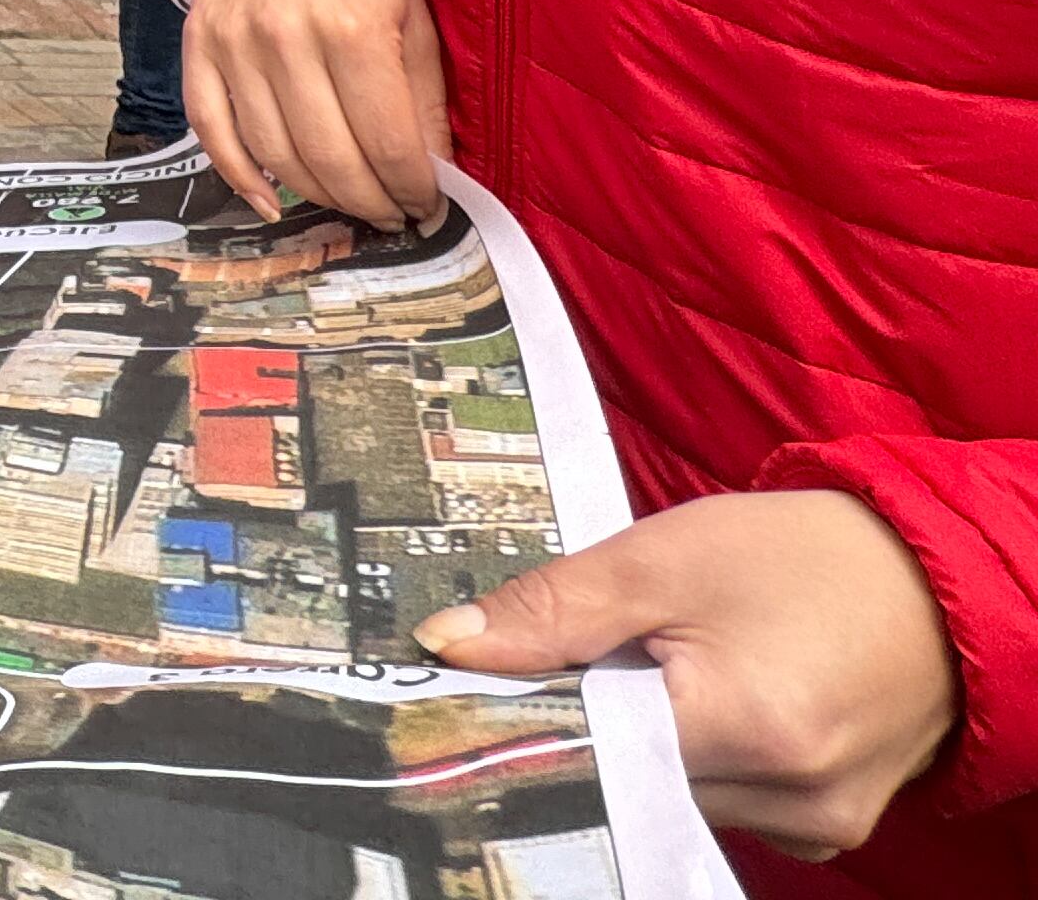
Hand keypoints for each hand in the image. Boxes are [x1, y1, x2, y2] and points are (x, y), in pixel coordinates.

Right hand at [183, 0, 447, 228]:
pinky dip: (238, 175)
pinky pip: (210, 127)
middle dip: (371, 202)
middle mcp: (288, 38)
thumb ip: (424, 95)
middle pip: (331, 159)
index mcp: (353, 27)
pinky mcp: (200, 44)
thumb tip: (436, 172)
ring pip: (275, 154)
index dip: (413, 190)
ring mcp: (236, 43)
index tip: (428, 207)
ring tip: (349, 203)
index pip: (388, 143)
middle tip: (393, 214)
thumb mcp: (412, 9)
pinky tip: (271, 200)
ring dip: (318, 196)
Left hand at [416, 490, 956, 859]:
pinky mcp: (823, 826)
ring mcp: (812, 823)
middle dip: (589, 716)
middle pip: (628, 776)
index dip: (525, 708)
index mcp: (746, 728)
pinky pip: (724, 803)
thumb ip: (554, 608)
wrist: (935, 581)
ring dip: (644, 735)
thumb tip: (450, 645)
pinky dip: (697, 754)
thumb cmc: (808, 558)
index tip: (478, 677)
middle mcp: (787, 799)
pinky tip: (711, 696)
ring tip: (666, 664)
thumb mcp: (666, 557)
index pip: (588, 747)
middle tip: (584, 653)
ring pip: (670, 793)